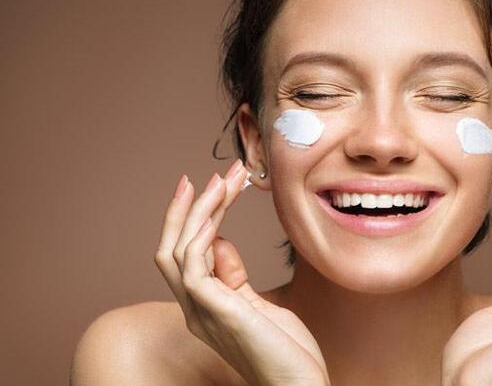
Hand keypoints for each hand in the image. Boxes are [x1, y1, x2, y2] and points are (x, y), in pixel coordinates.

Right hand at [155, 159, 329, 385]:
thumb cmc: (285, 351)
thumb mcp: (258, 305)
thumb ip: (234, 276)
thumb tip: (219, 242)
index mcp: (203, 305)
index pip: (185, 254)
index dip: (194, 219)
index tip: (212, 187)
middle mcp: (194, 308)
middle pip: (170, 249)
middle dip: (185, 209)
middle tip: (205, 176)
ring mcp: (201, 312)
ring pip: (178, 251)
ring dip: (199, 211)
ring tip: (222, 181)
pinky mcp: (216, 313)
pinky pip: (193, 268)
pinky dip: (199, 237)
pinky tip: (216, 216)